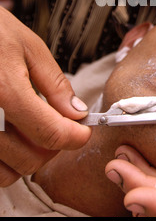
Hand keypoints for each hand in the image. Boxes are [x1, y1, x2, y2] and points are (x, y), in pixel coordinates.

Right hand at [0, 7, 90, 186]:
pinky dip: (6, 161)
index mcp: (4, 88)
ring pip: (7, 172)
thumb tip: (77, 113)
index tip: (83, 132)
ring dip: (28, 157)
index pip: (49, 131)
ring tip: (32, 129)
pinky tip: (12, 135)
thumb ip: (54, 84)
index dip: (75, 137)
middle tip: (59, 125)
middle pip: (29, 158)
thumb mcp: (29, 48)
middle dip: (53, 146)